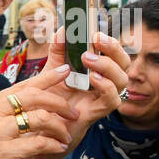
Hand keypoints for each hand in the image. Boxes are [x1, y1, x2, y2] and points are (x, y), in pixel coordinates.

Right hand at [0, 61, 76, 158]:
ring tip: (65, 135)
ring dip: (59, 126)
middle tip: (73, 112)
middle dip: (59, 103)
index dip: (47, 77)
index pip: (22, 85)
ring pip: (40, 118)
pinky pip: (38, 142)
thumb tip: (25, 109)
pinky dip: (52, 144)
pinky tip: (58, 147)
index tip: (65, 71)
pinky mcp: (4, 152)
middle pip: (34, 97)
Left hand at [6, 30, 130, 158]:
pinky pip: (112, 101)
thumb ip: (59, 50)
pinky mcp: (95, 114)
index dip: (110, 40)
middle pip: (124, 63)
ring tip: (89, 58)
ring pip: (122, 81)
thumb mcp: (51, 70)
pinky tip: (93, 79)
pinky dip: (106, 87)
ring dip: (108, 66)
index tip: (96, 29)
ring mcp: (101, 99)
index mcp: (95, 71)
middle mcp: (103, 84)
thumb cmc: (46, 100)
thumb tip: (64, 28)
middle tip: (97, 39)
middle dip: (114, 48)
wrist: (33, 130)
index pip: (113, 52)